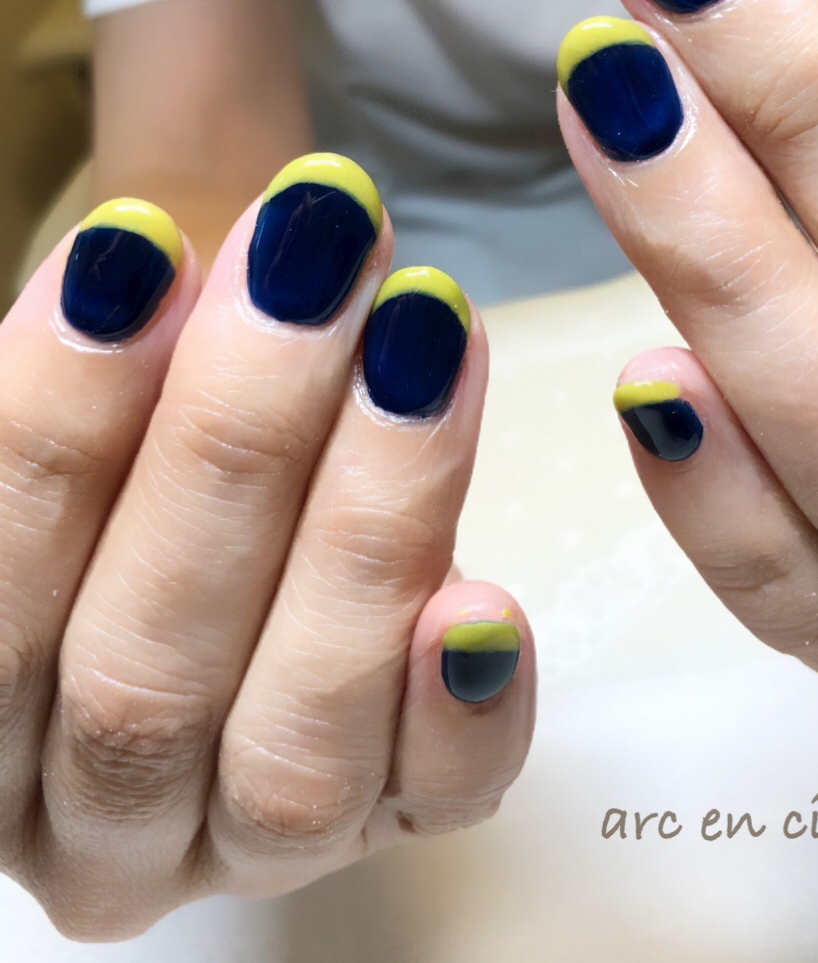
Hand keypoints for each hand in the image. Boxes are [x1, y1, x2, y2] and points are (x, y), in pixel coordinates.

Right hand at [0, 153, 532, 939]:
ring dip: (365, 526)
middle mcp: (91, 817)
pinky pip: (433, 798)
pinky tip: (481, 601)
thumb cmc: (162, 457)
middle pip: (140, 676)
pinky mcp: (393, 820)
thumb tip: (139, 265)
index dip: (61, 416)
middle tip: (315, 266)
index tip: (143, 250)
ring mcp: (247, 842)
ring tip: (422, 344)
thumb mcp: (110, 413)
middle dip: (237, 445)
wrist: (248, 520)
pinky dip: (459, 708)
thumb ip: (103, 370)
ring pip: (291, 746)